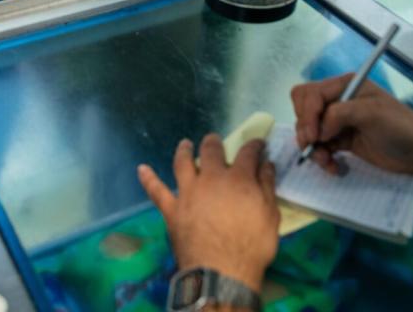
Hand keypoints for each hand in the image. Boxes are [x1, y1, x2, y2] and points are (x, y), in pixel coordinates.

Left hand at [137, 135, 279, 292]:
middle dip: (214, 143)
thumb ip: (267, 187)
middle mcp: (211, 178)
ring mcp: (188, 192)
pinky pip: (156, 191)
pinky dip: (149, 179)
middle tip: (215, 140)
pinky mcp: (172, 209)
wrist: (221, 271)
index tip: (257, 144)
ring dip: (184, 151)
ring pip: (183, 163)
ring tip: (185, 144)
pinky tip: (141, 169)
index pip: (248, 153)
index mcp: (239, 179)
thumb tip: (266, 164)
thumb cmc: (251, 247)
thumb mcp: (270, 216)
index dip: (254, 145)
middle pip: (211, 151)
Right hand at [291, 75, 412, 175]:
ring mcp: (339, 122)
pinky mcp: (343, 140)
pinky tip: (333, 166)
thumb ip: (338, 114)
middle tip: (315, 147)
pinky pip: (321, 147)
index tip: (314, 136)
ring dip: (313, 148)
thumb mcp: (371, 113)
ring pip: (309, 131)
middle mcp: (338, 101)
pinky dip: (322, 158)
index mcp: (344, 86)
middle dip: (305, 130)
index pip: (310, 94)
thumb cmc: (400, 127)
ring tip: (326, 161)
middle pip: (304, 110)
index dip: (307, 114)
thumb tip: (317, 131)